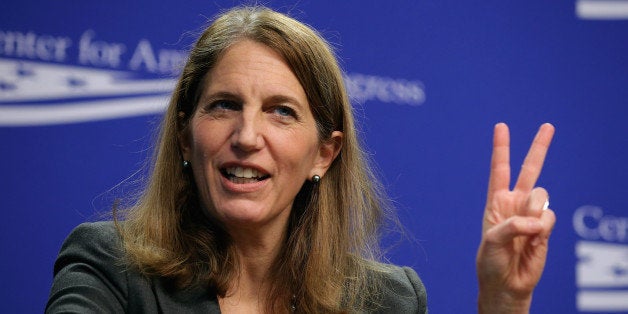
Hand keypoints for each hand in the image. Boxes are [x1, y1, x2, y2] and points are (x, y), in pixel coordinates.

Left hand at [476, 123, 555, 313]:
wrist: (507, 283)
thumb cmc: (491, 260)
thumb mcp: (491, 239)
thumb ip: (513, 224)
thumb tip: (539, 219)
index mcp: (497, 201)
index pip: (500, 169)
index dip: (501, 148)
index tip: (501, 126)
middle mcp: (516, 203)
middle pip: (530, 169)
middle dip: (539, 147)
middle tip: (548, 126)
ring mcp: (532, 214)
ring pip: (541, 195)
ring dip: (532, 211)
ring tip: (524, 232)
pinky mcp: (546, 227)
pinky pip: (549, 216)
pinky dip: (541, 227)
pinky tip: (534, 240)